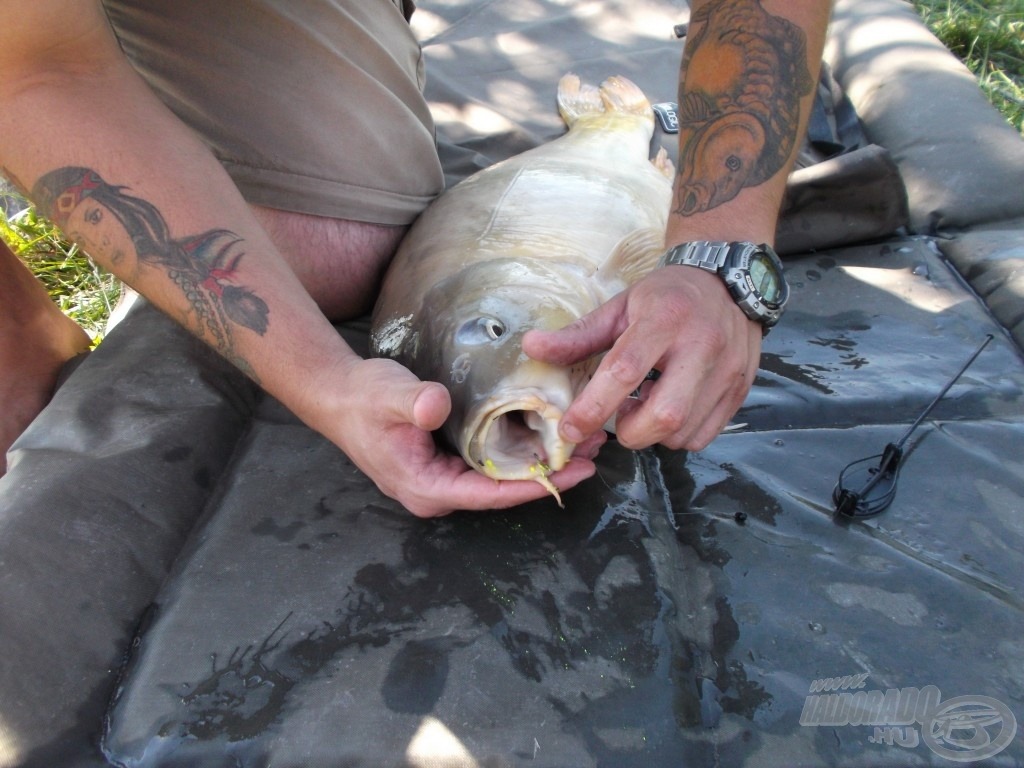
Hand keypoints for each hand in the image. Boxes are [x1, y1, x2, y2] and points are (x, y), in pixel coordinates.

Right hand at [311, 357, 601, 517]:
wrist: (338, 394)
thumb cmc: (362, 397)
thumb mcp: (388, 395)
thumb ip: (413, 403)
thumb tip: (435, 408)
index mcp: (427, 489)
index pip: (492, 495)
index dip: (536, 485)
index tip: (575, 470)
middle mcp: (438, 493)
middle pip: (503, 491)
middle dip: (549, 473)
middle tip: (594, 450)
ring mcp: (443, 481)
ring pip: (500, 479)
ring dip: (540, 462)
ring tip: (584, 442)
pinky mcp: (447, 465)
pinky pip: (491, 465)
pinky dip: (521, 451)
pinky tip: (547, 434)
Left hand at [523, 267, 760, 451]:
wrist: (727, 282)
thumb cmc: (665, 297)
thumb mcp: (619, 306)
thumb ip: (577, 336)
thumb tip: (532, 348)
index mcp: (664, 319)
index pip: (625, 371)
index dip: (593, 407)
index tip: (569, 428)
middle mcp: (702, 345)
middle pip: (665, 414)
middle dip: (630, 432)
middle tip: (618, 418)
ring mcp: (728, 370)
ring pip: (684, 432)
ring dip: (653, 435)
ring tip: (644, 408)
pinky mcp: (742, 388)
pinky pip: (704, 435)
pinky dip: (678, 436)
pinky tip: (668, 409)